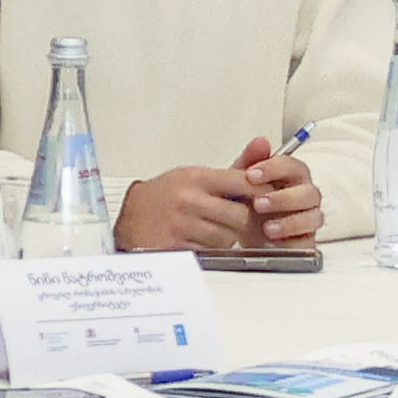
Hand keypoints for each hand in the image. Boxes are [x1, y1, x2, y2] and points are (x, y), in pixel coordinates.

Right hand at [117, 159, 279, 256]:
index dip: (260, 192)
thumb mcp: (197, 177)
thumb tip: (263, 144)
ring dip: (227, 239)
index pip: (243, 181)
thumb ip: (235, 168)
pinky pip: (210, 252)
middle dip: (244, 222)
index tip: (266, 197)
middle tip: (238, 221)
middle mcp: (188, 199)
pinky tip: (200, 241)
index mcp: (195, 178)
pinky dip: (210, 250)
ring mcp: (181, 224)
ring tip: (213, 230)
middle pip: (240, 216)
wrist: (130, 219)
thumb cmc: (166, 197)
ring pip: (227, 238)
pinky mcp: (176, 247)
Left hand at [232, 137, 322, 247]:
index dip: (273, 168)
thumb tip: (260, 141)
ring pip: (314, 217)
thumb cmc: (245, 204)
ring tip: (267, 228)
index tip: (251, 175)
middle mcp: (304, 196)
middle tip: (258, 204)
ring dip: (290, 222)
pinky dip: (291, 242)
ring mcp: (307, 220)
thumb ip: (248, 162)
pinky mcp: (305, 242)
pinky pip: (308, 242)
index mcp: (291, 178)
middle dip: (283, 198)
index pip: (292, 166)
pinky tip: (274, 242)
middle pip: (309, 192)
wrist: (236, 233)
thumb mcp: (240, 183)